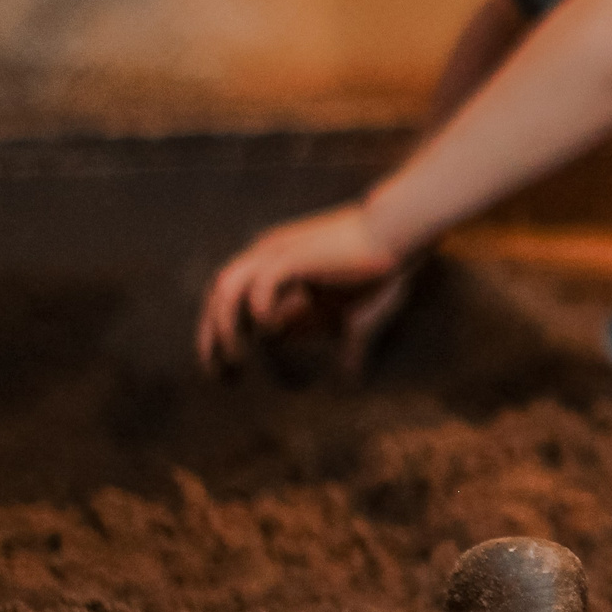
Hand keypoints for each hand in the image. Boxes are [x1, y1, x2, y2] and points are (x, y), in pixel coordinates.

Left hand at [196, 202, 406, 374]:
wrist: (399, 231)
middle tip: (225, 378)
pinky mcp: (295, 257)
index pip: (225, 301)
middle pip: (216, 298)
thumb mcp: (353, 314)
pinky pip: (261, 286)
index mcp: (273, 262)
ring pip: (227, 291)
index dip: (218, 338)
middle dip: (211, 341)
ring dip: (226, 331)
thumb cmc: (381, 271)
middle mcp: (267, 254)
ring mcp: (277, 253)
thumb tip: (349, 380)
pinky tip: (274, 332)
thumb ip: (343, 341)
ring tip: (238, 362)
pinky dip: (260, 313)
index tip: (227, 373)